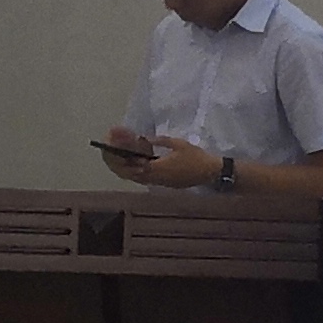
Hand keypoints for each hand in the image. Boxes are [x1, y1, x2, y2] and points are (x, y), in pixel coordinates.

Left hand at [98, 129, 222, 189]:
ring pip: (137, 178)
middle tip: (113, 154)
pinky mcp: (165, 184)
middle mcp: (155, 178)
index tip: (112, 150)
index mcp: (157, 168)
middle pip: (130, 175)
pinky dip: (138, 172)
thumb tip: (145, 138)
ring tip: (123, 158)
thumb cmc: (195, 157)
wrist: (210, 172)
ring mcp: (160, 183)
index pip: (131, 166)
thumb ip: (160, 141)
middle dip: (119, 164)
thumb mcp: (178, 143)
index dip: (119, 159)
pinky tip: (139, 163)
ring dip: (129, 169)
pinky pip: (146, 179)